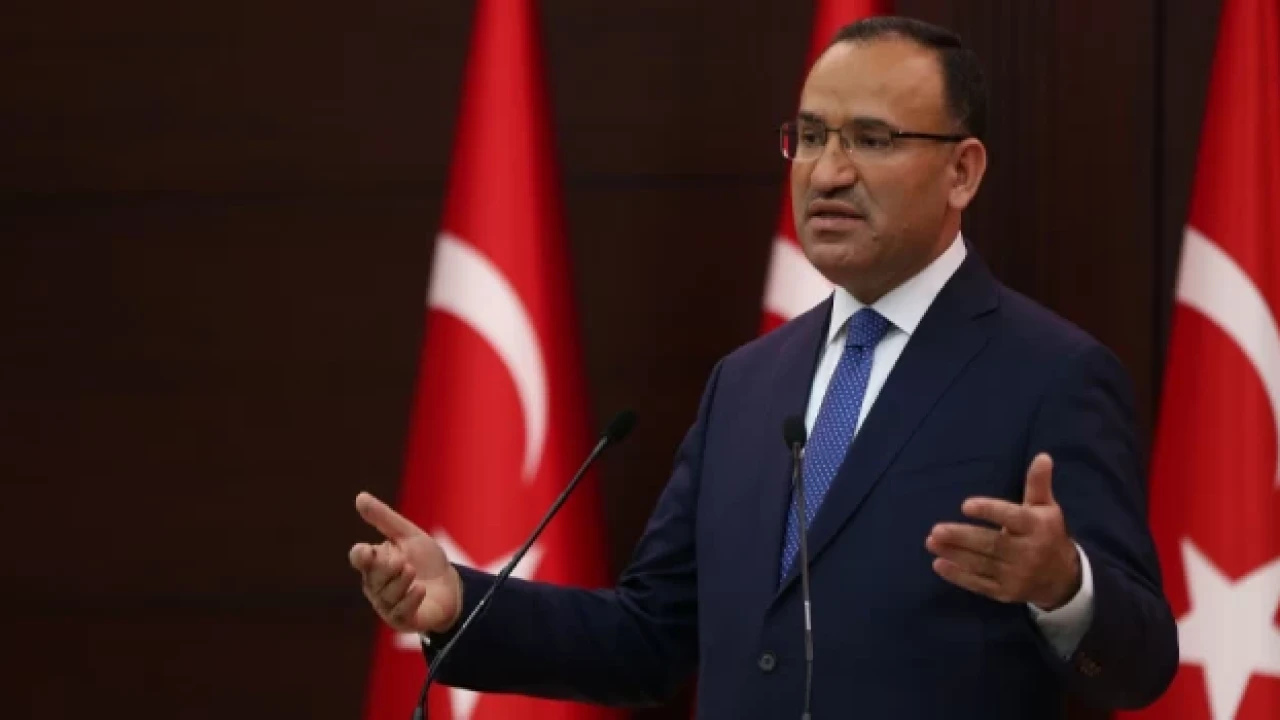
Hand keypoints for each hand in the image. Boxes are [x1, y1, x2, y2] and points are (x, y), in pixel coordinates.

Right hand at [348, 492, 462, 634]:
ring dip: (400, 582)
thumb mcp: (408, 535)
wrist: (453, 586)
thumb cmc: (427, 560)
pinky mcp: (403, 621)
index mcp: (375, 563)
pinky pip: (400, 612)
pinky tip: (420, 589)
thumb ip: (384, 519)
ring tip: (412, 571)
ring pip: (386, 595)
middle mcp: (376, 586)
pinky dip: (410, 600)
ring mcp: (388, 605)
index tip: (367, 551)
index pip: (360, 558)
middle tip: (402, 561)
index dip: (361, 555)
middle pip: (373, 577)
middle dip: (386, 569)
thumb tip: (360, 497)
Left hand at [925, 453, 1081, 609]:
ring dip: (954, 554)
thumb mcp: (1046, 508)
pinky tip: (939, 565)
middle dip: (962, 537)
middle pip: (991, 543)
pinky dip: (959, 576)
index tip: (965, 505)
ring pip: (981, 564)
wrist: (1063, 579)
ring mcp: (1016, 575)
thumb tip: (1042, 456)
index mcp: (1037, 527)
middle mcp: (1028, 552)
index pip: (1012, 518)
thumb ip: (1038, 484)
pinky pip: (979, 584)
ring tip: (931, 543)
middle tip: (936, 530)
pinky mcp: (1006, 593)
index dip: (989, 511)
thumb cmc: (1047, 534)